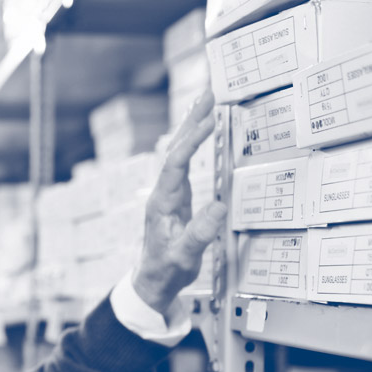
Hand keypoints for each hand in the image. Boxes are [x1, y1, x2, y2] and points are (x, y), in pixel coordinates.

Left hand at [133, 89, 227, 314]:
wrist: (153, 280)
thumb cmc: (166, 269)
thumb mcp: (184, 256)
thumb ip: (199, 233)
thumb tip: (219, 206)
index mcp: (162, 202)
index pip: (176, 163)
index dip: (192, 141)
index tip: (210, 120)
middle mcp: (163, 191)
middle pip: (175, 147)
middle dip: (192, 120)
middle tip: (209, 92)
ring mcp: (169, 191)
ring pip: (179, 150)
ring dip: (192, 124)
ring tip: (207, 98)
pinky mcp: (176, 194)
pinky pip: (184, 159)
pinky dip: (193, 139)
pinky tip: (200, 126)